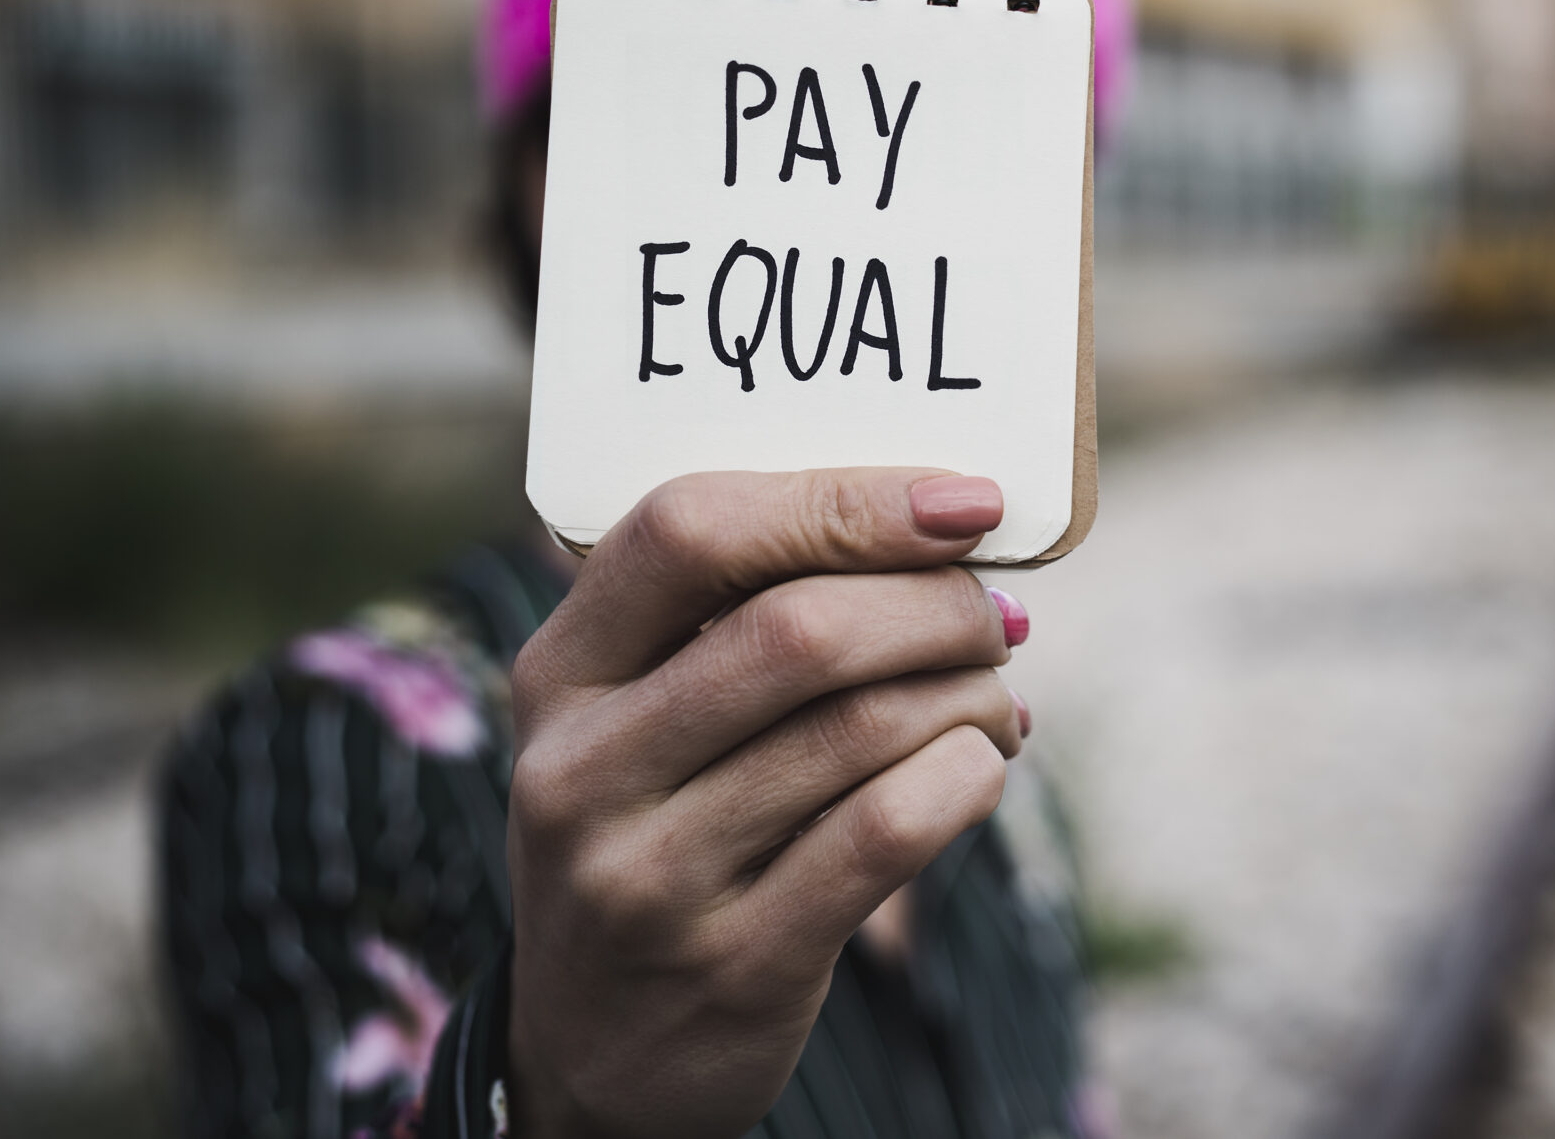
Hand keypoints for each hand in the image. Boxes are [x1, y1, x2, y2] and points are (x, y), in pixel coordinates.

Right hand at [505, 468, 1028, 1138]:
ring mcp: (649, 878)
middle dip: (935, 605)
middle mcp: (584, 770)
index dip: (842, 499)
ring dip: (969, 693)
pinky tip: (980, 767)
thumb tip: (944, 518)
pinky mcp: (736, 965)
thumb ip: (738, 619)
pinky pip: (889, 830)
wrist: (592, 1056)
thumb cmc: (656, 832)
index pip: (688, 529)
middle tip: (995, 617)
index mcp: (559, 674)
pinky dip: (968, 776)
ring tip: (996, 697)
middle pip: (799, 628)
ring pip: (863, 728)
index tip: (962, 501)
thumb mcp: (637, 722)